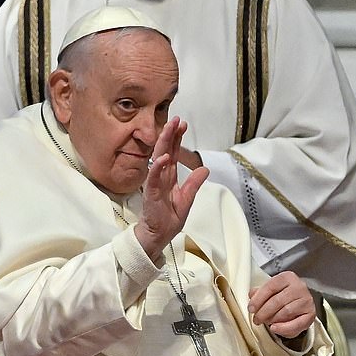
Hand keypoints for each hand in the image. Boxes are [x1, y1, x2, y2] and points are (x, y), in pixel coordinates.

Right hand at [134, 116, 208, 262]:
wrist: (157, 236)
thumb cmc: (168, 219)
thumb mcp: (186, 199)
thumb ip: (194, 184)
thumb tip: (204, 169)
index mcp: (169, 178)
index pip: (173, 153)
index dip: (177, 139)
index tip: (182, 124)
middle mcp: (161, 178)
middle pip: (165, 151)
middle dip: (170, 135)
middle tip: (176, 119)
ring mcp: (154, 184)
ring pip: (158, 160)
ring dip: (164, 144)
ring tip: (169, 129)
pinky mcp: (150, 194)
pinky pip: (153, 179)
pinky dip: (158, 167)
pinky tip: (163, 157)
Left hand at [248, 271, 315, 338]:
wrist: (301, 300)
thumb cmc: (284, 295)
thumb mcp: (272, 289)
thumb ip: (260, 292)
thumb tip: (252, 295)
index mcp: (287, 277)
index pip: (270, 287)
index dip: (258, 299)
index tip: (251, 309)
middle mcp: (299, 287)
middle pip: (277, 301)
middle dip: (263, 312)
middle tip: (257, 319)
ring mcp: (306, 300)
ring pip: (286, 312)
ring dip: (272, 320)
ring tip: (266, 322)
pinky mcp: (311, 314)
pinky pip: (297, 324)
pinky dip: (284, 328)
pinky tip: (275, 328)